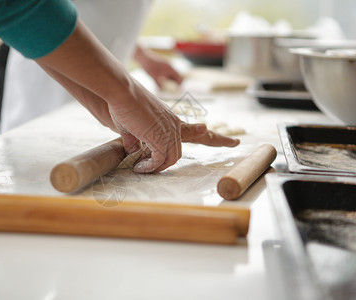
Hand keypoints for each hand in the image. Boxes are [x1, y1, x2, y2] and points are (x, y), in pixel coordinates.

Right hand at [37, 20, 237, 173]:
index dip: (216, 137)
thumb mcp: (132, 125)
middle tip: (170, 160)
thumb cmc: (123, 104)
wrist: (120, 91)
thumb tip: (135, 149)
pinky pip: (159, 160)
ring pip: (171, 158)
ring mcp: (170, 130)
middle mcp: (175, 125)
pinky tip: (139, 167)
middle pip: (183, 150)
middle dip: (176, 160)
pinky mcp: (160, 136)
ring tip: (141, 167)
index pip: (199, 131)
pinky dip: (149, 166)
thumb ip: (137, 138)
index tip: (235, 140)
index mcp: (172, 121)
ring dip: (156, 166)